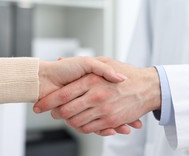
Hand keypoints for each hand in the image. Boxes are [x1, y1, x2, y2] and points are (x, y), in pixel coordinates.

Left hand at [34, 57, 160, 134]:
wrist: (147, 86)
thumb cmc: (127, 73)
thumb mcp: (106, 61)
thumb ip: (83, 63)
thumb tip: (60, 60)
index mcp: (92, 80)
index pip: (63, 94)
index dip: (48, 102)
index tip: (40, 105)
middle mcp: (96, 96)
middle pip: (66, 111)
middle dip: (56, 113)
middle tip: (53, 112)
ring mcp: (104, 110)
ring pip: (76, 122)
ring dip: (69, 121)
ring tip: (68, 117)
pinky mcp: (111, 121)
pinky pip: (90, 129)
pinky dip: (83, 127)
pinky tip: (82, 121)